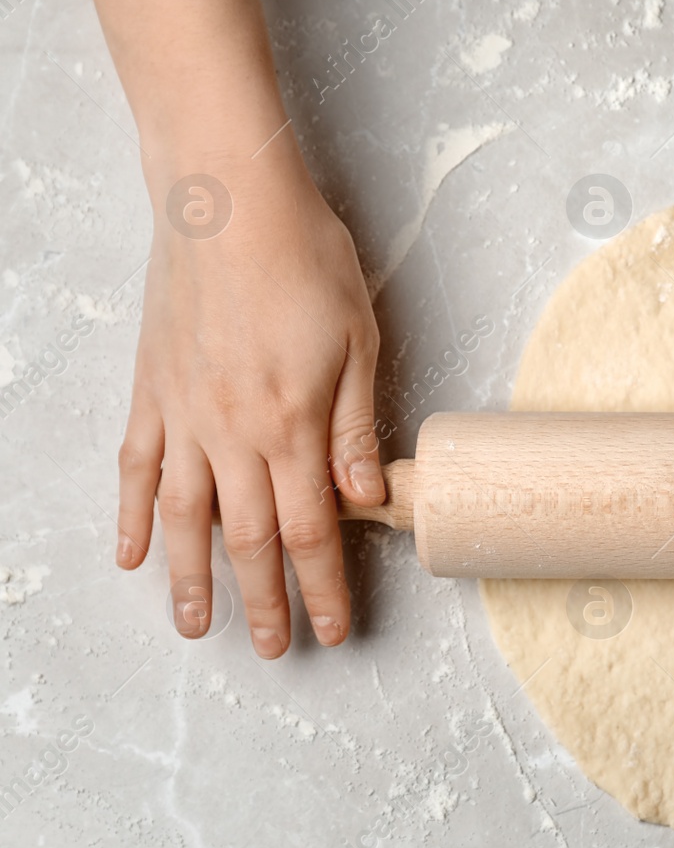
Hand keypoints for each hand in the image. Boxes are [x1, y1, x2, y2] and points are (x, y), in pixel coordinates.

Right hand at [115, 150, 383, 657]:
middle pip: (248, 540)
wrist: (226, 198)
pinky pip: (137, 469)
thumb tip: (368, 502)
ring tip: (195, 628)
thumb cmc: (304, 258)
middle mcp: (231, 433)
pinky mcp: (150, 391)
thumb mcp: (359, 341)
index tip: (332, 629)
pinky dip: (134, 516)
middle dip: (265, 601)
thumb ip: (356, 428)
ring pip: (185, 519)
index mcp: (291, 424)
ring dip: (192, 580)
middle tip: (274, 649)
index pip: (312, 531)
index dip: (323, 586)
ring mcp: (182, 415)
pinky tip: (132, 555)